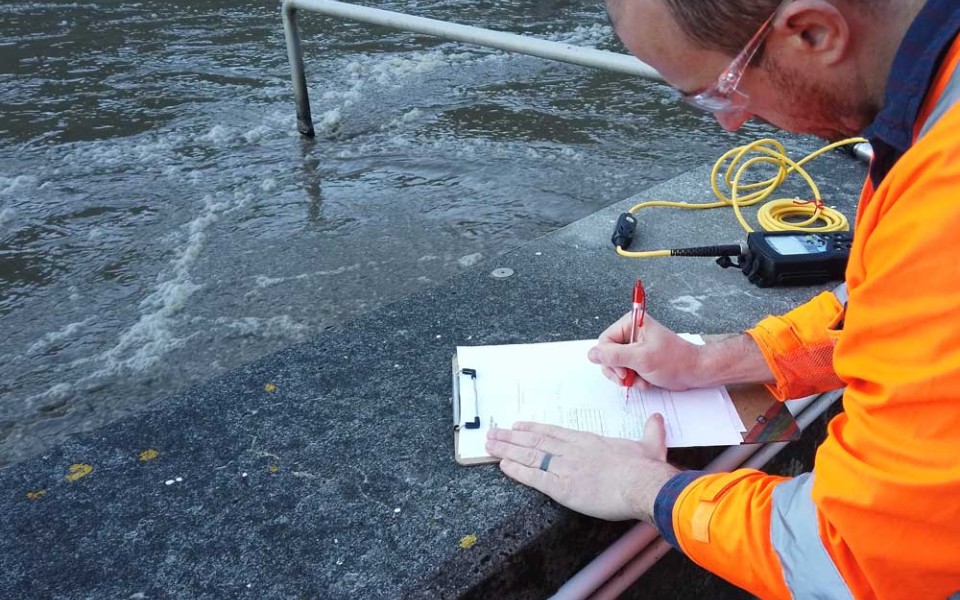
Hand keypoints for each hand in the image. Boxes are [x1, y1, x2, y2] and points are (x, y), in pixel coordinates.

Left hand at [485, 414, 678, 521]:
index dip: (534, 429)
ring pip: (530, 456)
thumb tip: (656, 420)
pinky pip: (533, 477)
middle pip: (536, 442)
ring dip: (508, 450)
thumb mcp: (649, 446)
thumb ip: (650, 433)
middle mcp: (572, 451)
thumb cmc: (646, 468)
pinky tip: (503, 465)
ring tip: (490, 445)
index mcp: (589, 442)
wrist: (642, 483)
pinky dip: (516, 470)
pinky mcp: (562, 487)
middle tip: (494, 433)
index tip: (518, 426)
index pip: (555, 433)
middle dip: (512, 438)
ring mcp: (565, 467)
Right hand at [587, 312, 701, 390]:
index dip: (609, 358)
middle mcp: (631, 333)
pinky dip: (633, 380)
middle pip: (608, 354)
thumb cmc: (675, 361)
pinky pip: (625, 371)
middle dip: (618, 370)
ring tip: (640, 381)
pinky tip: (644, 382)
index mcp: (631, 324)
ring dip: (626, 378)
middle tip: (629, 378)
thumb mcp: (641, 358)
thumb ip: (614, 356)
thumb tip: (592, 354)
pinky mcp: (639, 359)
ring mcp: (635, 347)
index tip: (623, 371)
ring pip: (615, 365)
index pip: (604, 341)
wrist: (695, 372)